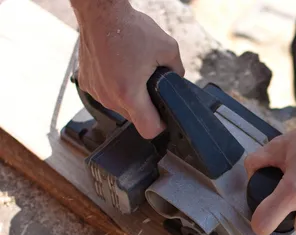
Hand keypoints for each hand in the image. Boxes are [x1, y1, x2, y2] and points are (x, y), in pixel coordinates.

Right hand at [74, 1, 183, 138]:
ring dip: (130, 97)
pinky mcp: (87, 84)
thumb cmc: (130, 28)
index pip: (148, 130)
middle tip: (149, 85)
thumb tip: (177, 84)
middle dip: (146, 106)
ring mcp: (96, 92)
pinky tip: (120, 70)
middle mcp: (109, 97)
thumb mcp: (168, 49)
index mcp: (129, 93)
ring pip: (121, 108)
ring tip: (134, 74)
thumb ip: (178, 72)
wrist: (100, 14)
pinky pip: (107, 95)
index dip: (160, 126)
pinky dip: (115, 88)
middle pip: (135, 118)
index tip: (163, 116)